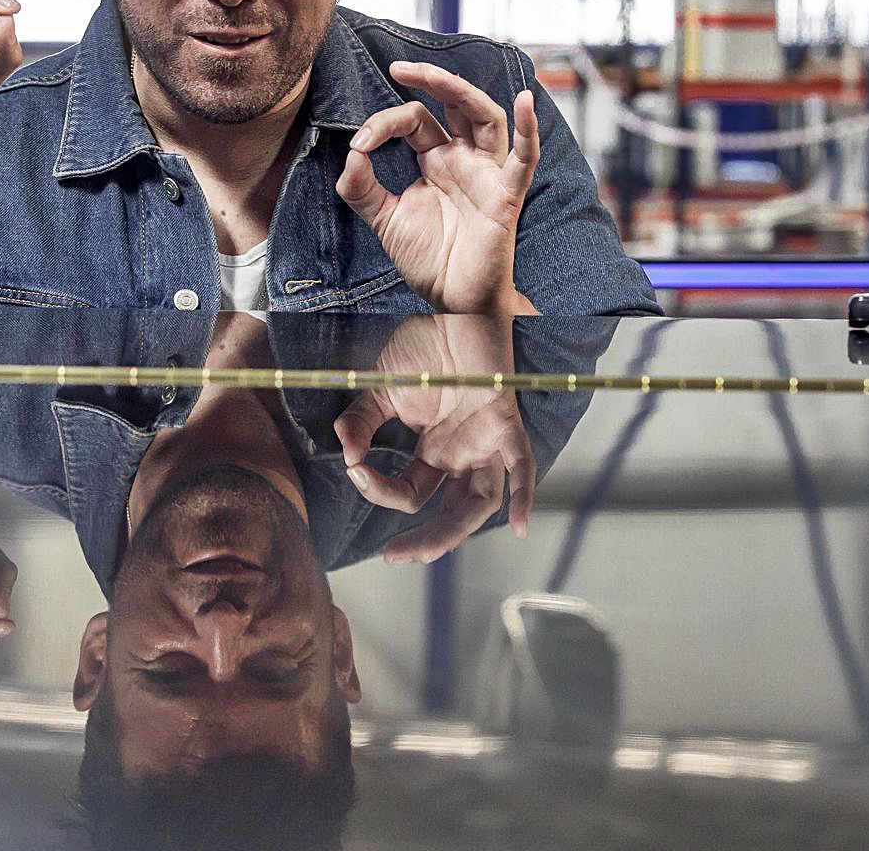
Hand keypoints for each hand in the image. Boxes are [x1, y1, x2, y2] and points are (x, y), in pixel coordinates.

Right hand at [334, 314, 533, 564]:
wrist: (457, 310)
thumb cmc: (424, 348)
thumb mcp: (381, 388)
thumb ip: (361, 420)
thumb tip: (344, 454)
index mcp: (434, 451)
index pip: (409, 493)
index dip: (380, 489)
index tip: (355, 469)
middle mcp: (462, 456)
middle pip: (449, 514)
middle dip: (423, 541)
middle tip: (394, 558)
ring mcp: (485, 443)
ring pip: (481, 502)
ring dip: (456, 529)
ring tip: (427, 551)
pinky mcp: (505, 423)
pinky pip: (522, 465)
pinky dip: (523, 495)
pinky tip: (519, 526)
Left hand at [336, 61, 538, 314]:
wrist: (454, 301)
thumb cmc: (428, 260)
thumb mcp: (384, 220)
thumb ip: (362, 188)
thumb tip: (351, 153)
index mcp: (436, 160)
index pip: (414, 121)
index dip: (383, 124)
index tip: (359, 144)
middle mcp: (464, 159)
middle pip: (454, 104)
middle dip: (429, 81)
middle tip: (397, 67)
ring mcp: (487, 174)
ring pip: (486, 117)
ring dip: (461, 91)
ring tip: (433, 74)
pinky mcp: (506, 195)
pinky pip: (525, 158)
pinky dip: (530, 129)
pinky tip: (525, 101)